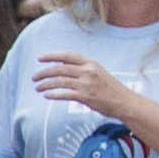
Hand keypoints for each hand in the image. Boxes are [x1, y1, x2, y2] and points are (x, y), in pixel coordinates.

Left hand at [29, 53, 151, 130]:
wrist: (125, 102)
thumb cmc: (110, 89)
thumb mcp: (98, 72)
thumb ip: (82, 69)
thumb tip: (61, 66)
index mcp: (91, 63)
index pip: (68, 55)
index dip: (52, 56)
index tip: (39, 58)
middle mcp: (88, 71)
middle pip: (60, 68)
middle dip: (44, 72)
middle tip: (34, 78)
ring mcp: (87, 83)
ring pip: (60, 81)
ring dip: (45, 84)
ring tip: (37, 88)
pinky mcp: (86, 96)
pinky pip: (65, 94)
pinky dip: (54, 94)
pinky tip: (46, 95)